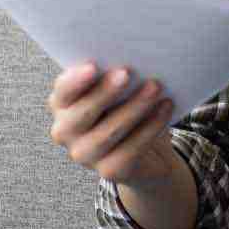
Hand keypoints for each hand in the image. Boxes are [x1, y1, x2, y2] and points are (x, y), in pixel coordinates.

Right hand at [46, 61, 178, 188]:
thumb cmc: (126, 107)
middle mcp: (65, 131)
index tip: (93, 66)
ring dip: (133, 108)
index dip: (74, 81)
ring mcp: (84, 154)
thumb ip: (114, 75)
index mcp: (63, 104)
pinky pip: (129, 150)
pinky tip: (165, 107)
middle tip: (126, 72)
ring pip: (106, 134)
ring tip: (155, 87)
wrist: (147, 152)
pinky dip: (150, 128)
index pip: (62, 92)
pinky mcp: (109, 171)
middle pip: (81, 114)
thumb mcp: (118, 89)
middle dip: (104, 92)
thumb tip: (132, 57)